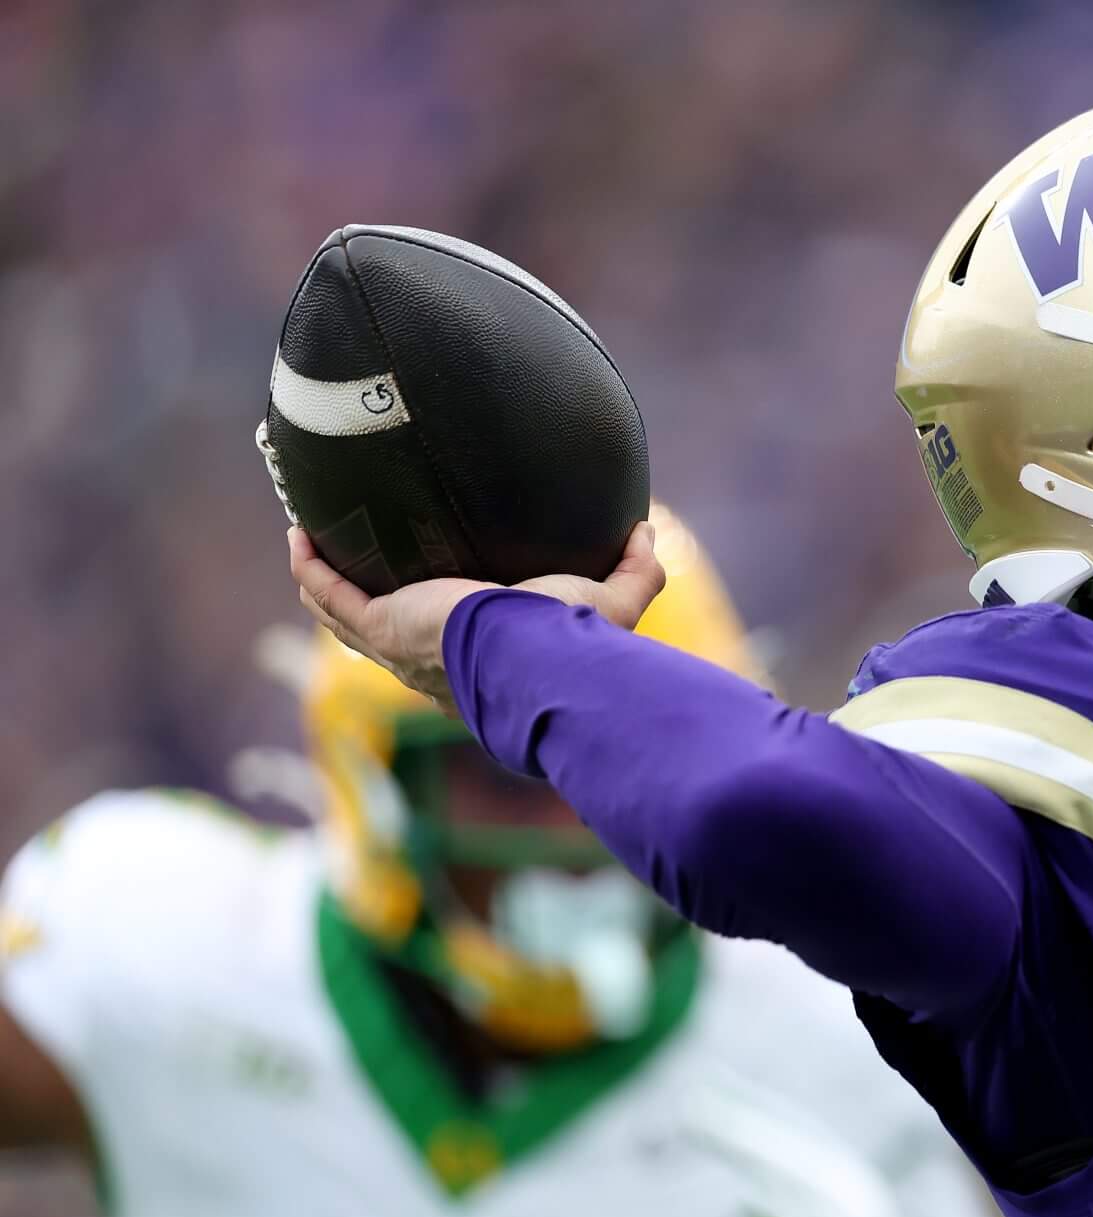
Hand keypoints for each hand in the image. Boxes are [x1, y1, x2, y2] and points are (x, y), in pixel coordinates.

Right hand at [286, 519, 665, 711]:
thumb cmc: (572, 640)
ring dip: (324, 580)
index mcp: (477, 664)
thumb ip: (637, 570)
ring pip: (346, 617)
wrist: (537, 659)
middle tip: (358, 556)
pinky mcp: (381, 627)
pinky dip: (311, 569)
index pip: (446, 647)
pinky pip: (331, 597)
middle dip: (364, 598)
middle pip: (384, 632)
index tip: (428, 585)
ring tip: (313, 542)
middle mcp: (431, 663)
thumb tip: (647, 531)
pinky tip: (300, 536)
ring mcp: (399, 647)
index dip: (430, 621)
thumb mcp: (613, 601)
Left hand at [678, 1069, 912, 1216]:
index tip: (710, 1078)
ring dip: (755, 1153)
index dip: (755, 1104)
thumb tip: (749, 1196)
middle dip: (745, 1122)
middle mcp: (859, 1199)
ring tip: (709, 1132)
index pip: (797, 1133)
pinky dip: (783, 1215)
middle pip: (796, 1149)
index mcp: (847, 1185)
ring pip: (804, 1183)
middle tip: (693, 1102)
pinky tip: (747, 1197)